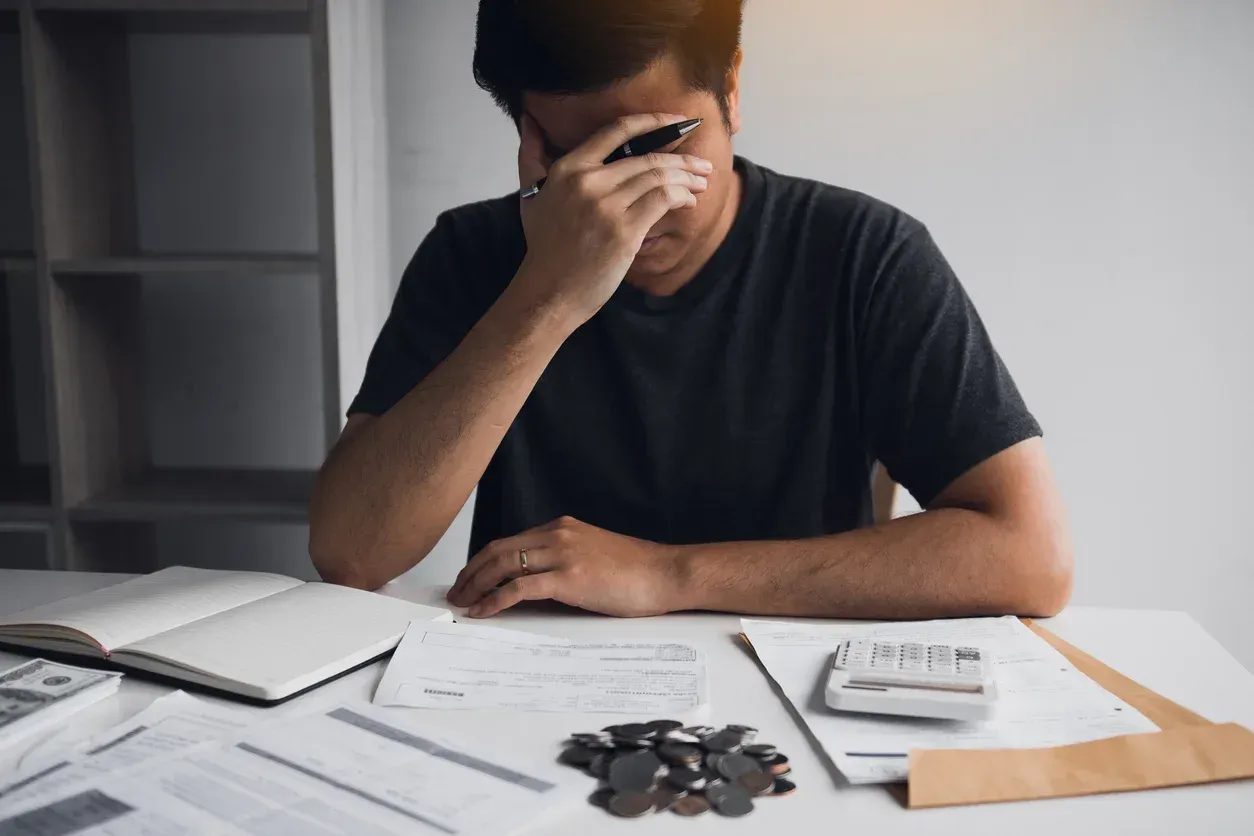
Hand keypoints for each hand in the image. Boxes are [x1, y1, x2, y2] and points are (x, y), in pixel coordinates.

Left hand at [446, 516, 684, 617]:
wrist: (667, 573)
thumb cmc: (639, 571)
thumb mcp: (595, 557)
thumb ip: (565, 563)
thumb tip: (537, 587)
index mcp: (563, 528)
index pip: (511, 541)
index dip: (484, 560)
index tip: (471, 578)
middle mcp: (558, 535)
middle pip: (498, 549)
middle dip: (471, 572)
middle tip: (456, 592)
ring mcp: (563, 554)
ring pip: (503, 565)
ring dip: (476, 585)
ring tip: (462, 603)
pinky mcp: (569, 578)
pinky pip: (519, 588)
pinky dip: (494, 600)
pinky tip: (483, 611)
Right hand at [513, 113, 712, 323]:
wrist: (548, 291)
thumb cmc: (544, 248)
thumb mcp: (531, 195)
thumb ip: (530, 155)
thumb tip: (529, 120)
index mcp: (568, 169)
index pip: (616, 131)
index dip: (653, 122)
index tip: (678, 122)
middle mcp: (588, 181)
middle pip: (647, 158)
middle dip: (682, 160)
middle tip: (702, 164)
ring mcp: (607, 206)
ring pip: (659, 177)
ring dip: (687, 178)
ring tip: (702, 182)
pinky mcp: (624, 231)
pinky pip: (662, 201)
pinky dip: (681, 196)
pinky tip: (689, 201)